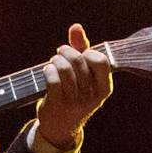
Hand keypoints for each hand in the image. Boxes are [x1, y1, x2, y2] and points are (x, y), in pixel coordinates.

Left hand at [35, 24, 111, 148]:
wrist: (61, 126)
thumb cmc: (74, 93)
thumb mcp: (83, 74)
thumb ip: (81, 48)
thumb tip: (76, 26)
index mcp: (104, 88)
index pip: (101, 61)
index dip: (87, 52)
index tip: (80, 53)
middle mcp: (92, 96)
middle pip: (79, 61)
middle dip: (66, 51)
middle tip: (60, 53)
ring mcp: (75, 102)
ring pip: (65, 69)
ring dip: (56, 60)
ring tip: (54, 62)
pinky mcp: (58, 105)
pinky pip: (53, 79)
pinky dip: (48, 70)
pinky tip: (47, 71)